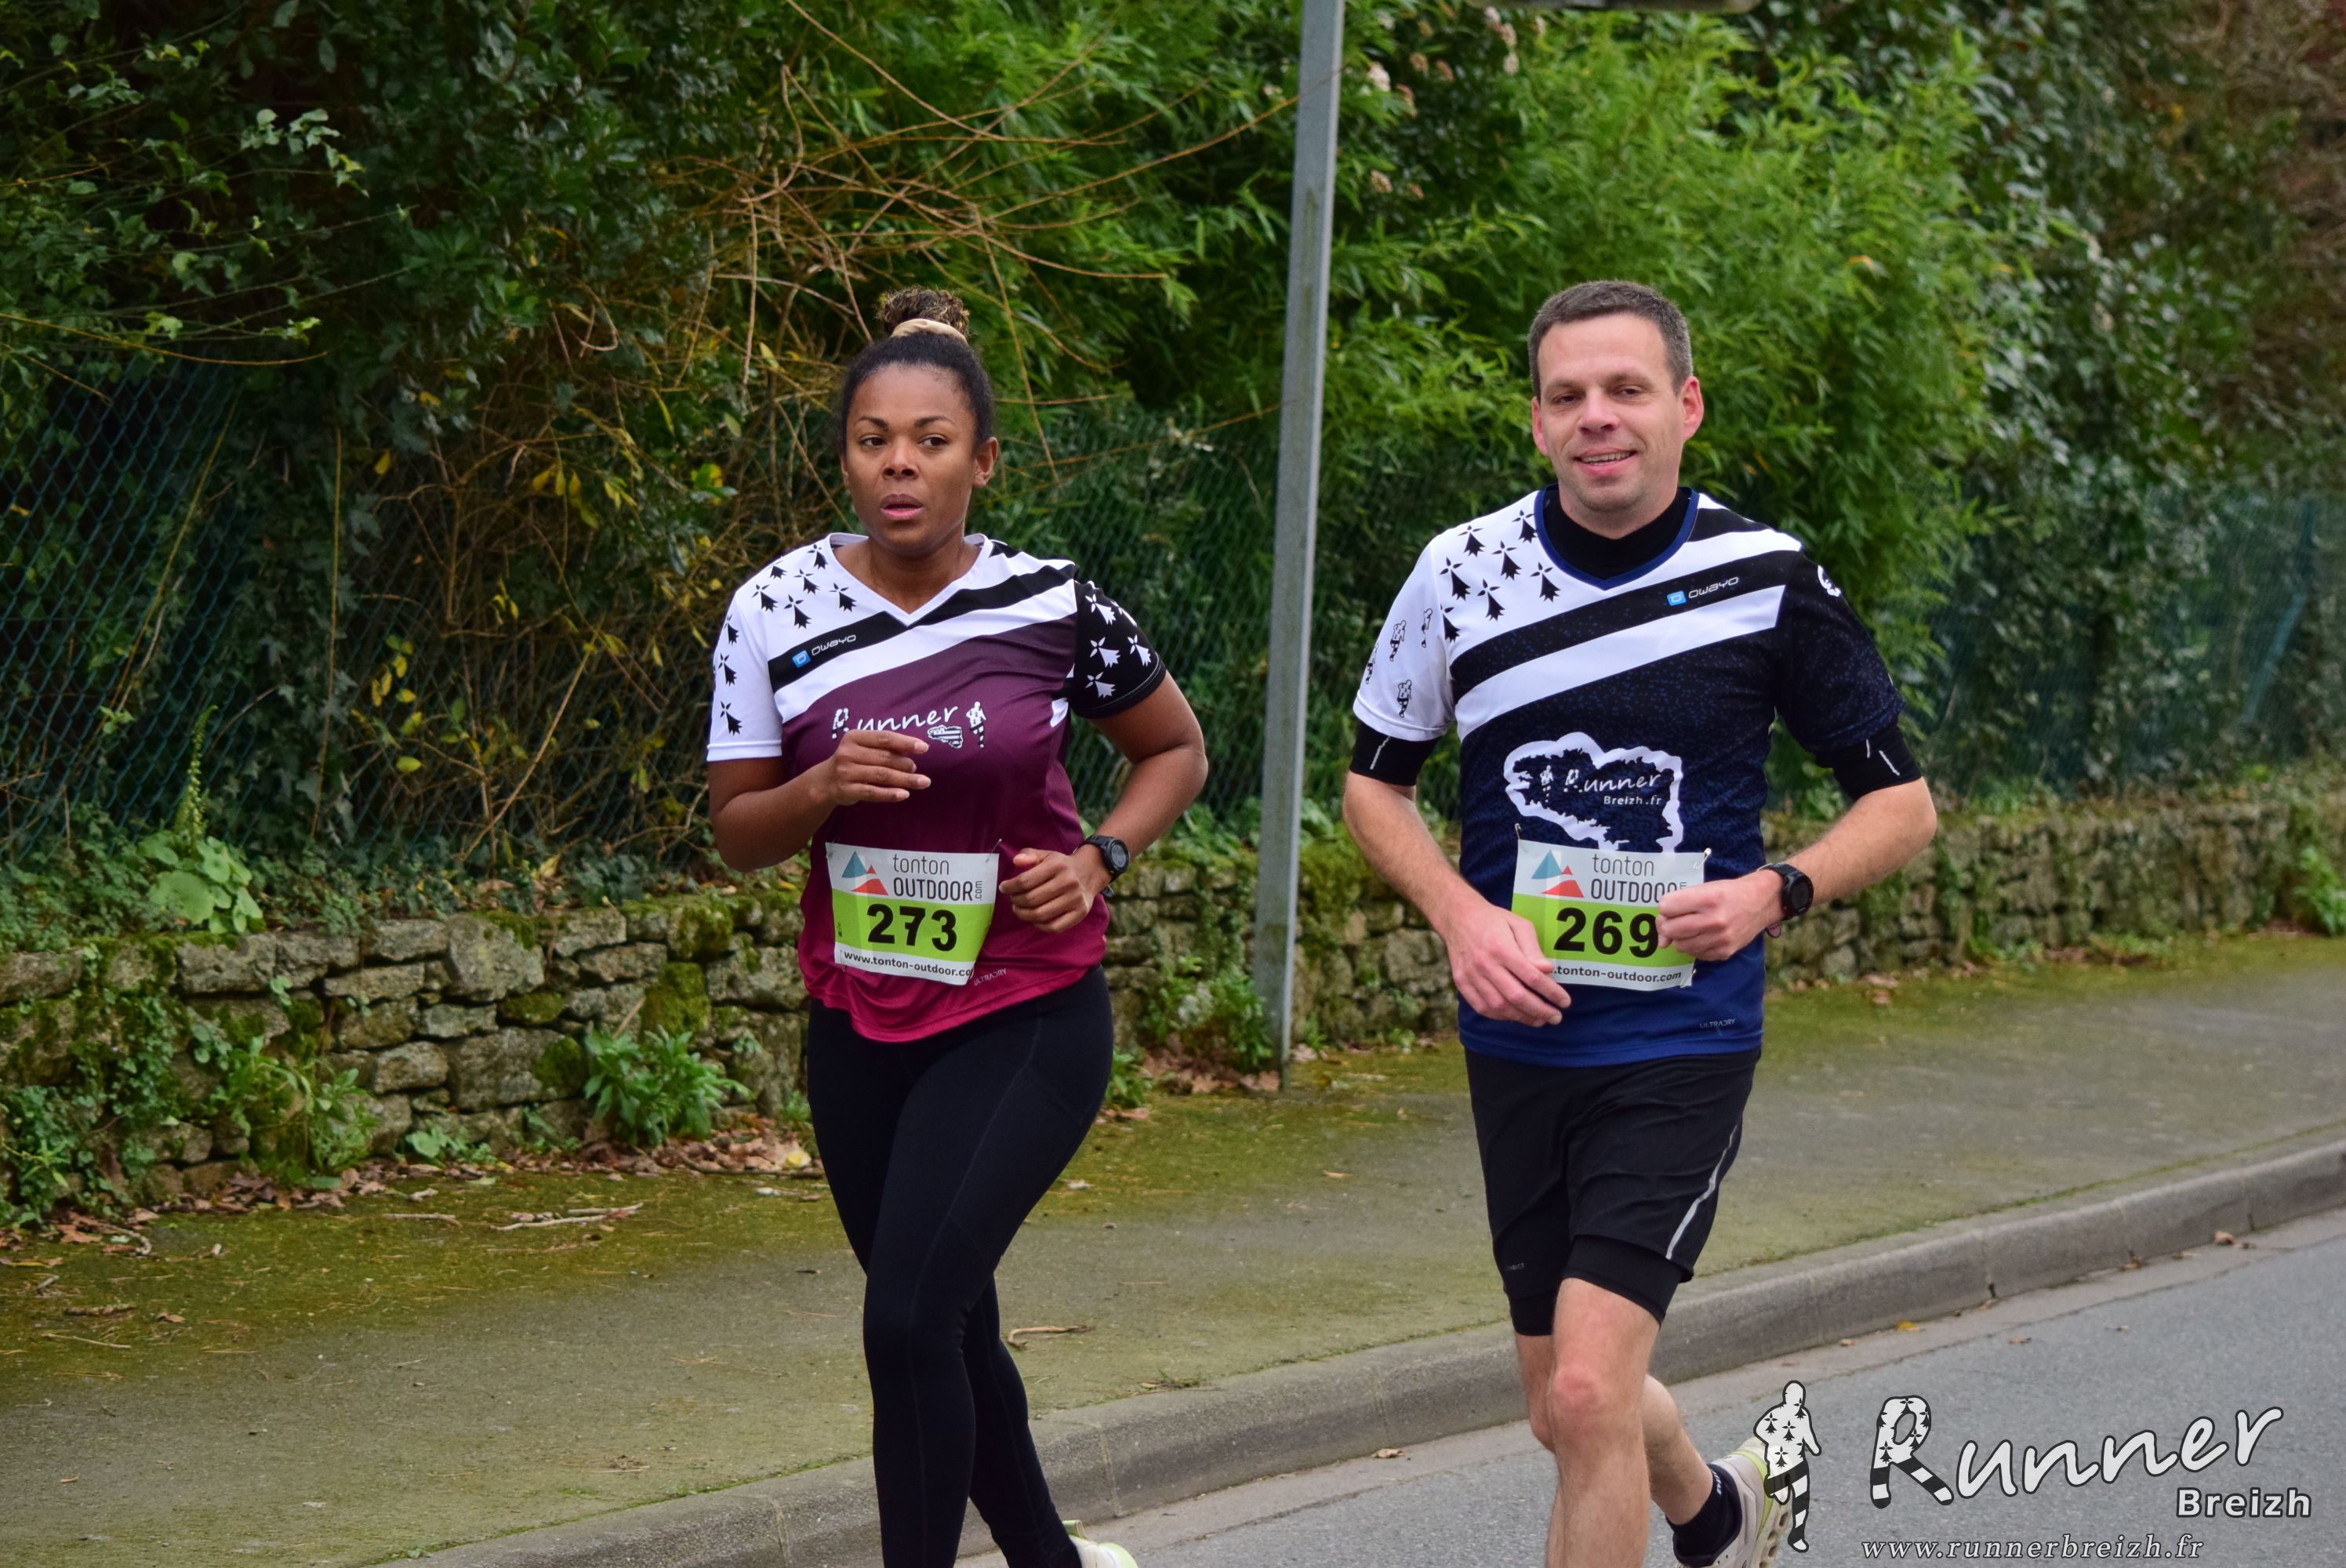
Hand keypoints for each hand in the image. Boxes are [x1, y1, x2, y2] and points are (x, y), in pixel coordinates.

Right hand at [817, 730, 928, 805]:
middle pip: (884, 758)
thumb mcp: (862, 747)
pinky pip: (873, 792)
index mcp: (854, 737)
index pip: (884, 738)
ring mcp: (847, 773)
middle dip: (906, 764)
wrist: (825, 782)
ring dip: (905, 779)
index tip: (924, 748)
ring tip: (923, 782)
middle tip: (916, 769)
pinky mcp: (848, 790)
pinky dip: (890, 794)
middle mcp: (848, 753)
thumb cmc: (852, 761)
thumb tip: (914, 748)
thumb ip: (884, 747)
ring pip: (882, 775)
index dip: (905, 742)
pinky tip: (905, 794)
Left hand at [1003, 846, 1108, 932]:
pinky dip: (1039, 925)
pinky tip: (1033, 919)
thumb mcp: (1047, 855)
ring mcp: (1075, 900)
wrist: (1090, 873)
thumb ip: (1030, 855)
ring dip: (1023, 914)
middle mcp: (1068, 882)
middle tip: (1013, 900)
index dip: (1010, 887)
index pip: (1025, 881)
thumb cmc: (1062, 865)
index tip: (1004, 888)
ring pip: (1040, 915)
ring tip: (1019, 909)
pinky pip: (1054, 927)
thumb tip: (1016, 861)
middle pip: (1031, 899)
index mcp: (1057, 866)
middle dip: (1016, 901)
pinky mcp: (1079, 914)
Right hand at [1432, 889, 1568, 1026]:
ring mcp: (1471, 976)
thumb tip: (1548, 969)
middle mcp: (1485, 964)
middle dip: (1540, 1011)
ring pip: (1499, 1006)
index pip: (1531, 977)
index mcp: (1502, 948)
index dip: (1551, 992)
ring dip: (1522, 1017)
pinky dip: (1501, 1016)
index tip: (1565, 1002)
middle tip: (1556, 1017)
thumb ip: (1533, 949)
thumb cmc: (1494, 920)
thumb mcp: (1519, 925)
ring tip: (1539, 1020)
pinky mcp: (1461, 983)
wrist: (1457, 917)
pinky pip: (1482, 1007)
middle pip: (1516, 996)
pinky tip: (1515, 1016)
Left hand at [1656, 871, 1781, 960]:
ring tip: (1690, 927)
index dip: (1666, 907)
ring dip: (1680, 937)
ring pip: (1680, 945)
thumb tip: (1662, 940)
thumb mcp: (1705, 889)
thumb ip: (1680, 907)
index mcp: (1708, 899)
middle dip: (1667, 924)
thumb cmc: (1729, 892)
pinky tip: (1702, 936)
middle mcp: (1715, 920)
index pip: (1666, 907)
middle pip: (1670, 929)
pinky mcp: (1725, 952)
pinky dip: (1693, 946)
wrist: (1761, 902)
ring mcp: (1721, 939)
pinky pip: (1695, 954)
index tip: (1673, 906)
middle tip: (1675, 920)